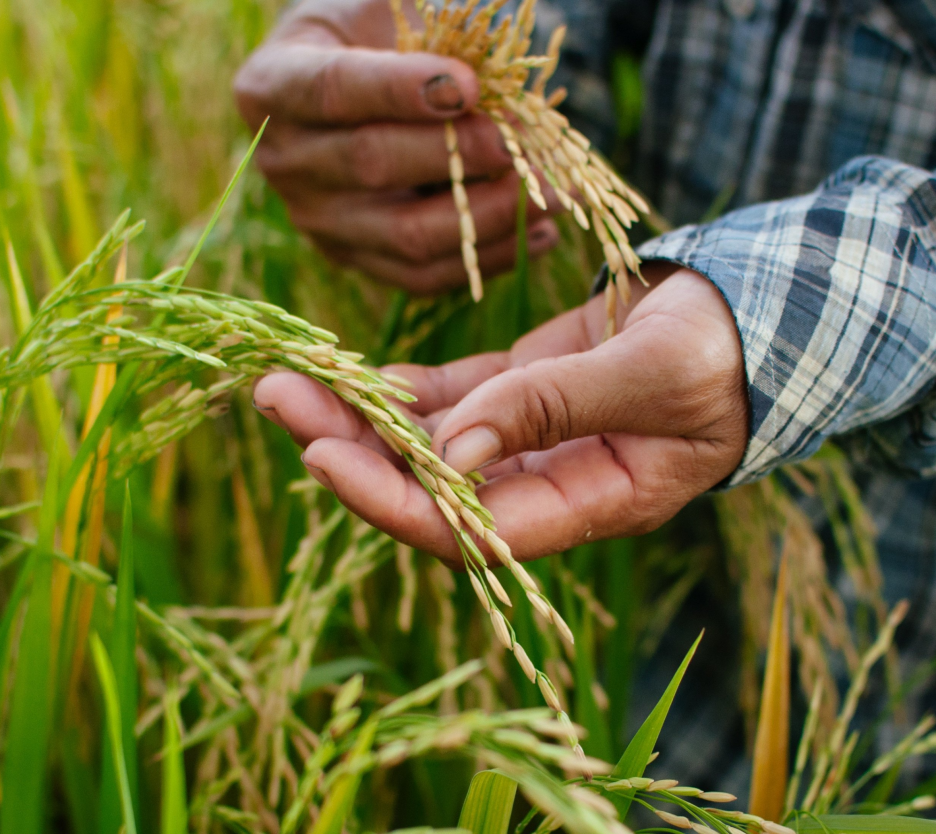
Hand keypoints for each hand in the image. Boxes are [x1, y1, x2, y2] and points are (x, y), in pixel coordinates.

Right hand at [233, 0, 561, 293]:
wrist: (346, 91)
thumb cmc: (371, 38)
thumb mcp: (383, 10)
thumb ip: (427, 31)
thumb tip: (491, 76)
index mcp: (272, 85)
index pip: (333, 90)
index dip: (400, 90)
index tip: (470, 85)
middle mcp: (284, 161)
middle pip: (372, 166)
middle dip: (458, 155)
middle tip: (522, 142)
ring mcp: (317, 220)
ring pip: (406, 235)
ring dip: (490, 216)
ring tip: (552, 193)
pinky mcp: (356, 259)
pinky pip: (424, 275)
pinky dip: (490, 258)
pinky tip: (541, 233)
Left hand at [252, 266, 747, 563]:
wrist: (750, 313)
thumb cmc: (726, 351)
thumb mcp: (655, 375)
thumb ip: (556, 409)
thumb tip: (453, 451)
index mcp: (587, 503)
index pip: (470, 530)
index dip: (392, 500)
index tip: (321, 455)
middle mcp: (543, 485)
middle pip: (427, 486)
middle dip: (350, 448)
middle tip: (276, 398)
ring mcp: (525, 441)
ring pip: (425, 441)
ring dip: (356, 414)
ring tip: (285, 377)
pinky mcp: (517, 394)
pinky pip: (444, 401)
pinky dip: (395, 389)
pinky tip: (345, 373)